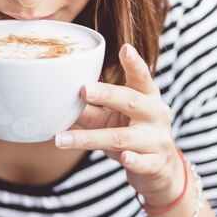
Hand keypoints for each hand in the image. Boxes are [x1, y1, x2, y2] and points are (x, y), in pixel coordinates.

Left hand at [55, 43, 183, 207]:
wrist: (159, 168)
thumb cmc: (132, 133)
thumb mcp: (113, 117)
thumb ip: (91, 107)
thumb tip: (56, 98)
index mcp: (146, 96)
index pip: (140, 77)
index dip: (133, 63)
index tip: (125, 48)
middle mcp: (155, 114)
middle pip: (131, 101)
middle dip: (107, 94)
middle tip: (83, 89)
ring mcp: (157, 139)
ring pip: (122, 137)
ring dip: (89, 139)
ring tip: (61, 140)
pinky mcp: (155, 163)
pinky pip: (142, 162)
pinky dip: (133, 161)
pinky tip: (124, 158)